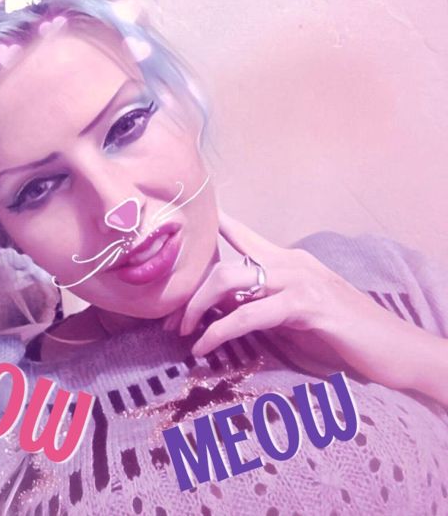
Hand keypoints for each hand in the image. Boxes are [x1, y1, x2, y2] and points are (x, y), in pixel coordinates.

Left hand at [164, 213, 447, 405]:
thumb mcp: (294, 318)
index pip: (242, 235)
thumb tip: (221, 309)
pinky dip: (221, 330)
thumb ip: (262, 305)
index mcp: (288, 261)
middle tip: (173, 321)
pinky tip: (206, 346)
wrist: (395, 350)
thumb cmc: (344, 336)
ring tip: (184, 334)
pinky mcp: (308, 306)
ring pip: (232, 279)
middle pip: (224, 262)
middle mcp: (291, 262)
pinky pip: (252, 313)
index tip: (187, 220)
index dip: (214, 225)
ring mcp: (300, 281)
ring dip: (199, 307)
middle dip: (192, 291)